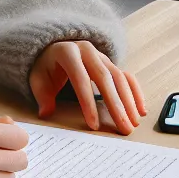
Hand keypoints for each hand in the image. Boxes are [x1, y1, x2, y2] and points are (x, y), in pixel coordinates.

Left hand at [28, 40, 146, 133]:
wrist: (54, 49)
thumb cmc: (46, 67)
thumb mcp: (38, 79)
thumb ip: (42, 96)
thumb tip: (46, 113)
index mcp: (68, 52)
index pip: (81, 79)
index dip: (88, 103)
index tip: (94, 125)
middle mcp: (89, 52)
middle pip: (105, 79)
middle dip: (116, 105)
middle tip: (123, 128)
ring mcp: (102, 57)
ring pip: (120, 78)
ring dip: (129, 102)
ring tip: (133, 123)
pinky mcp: (111, 64)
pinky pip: (127, 77)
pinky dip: (135, 94)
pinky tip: (140, 111)